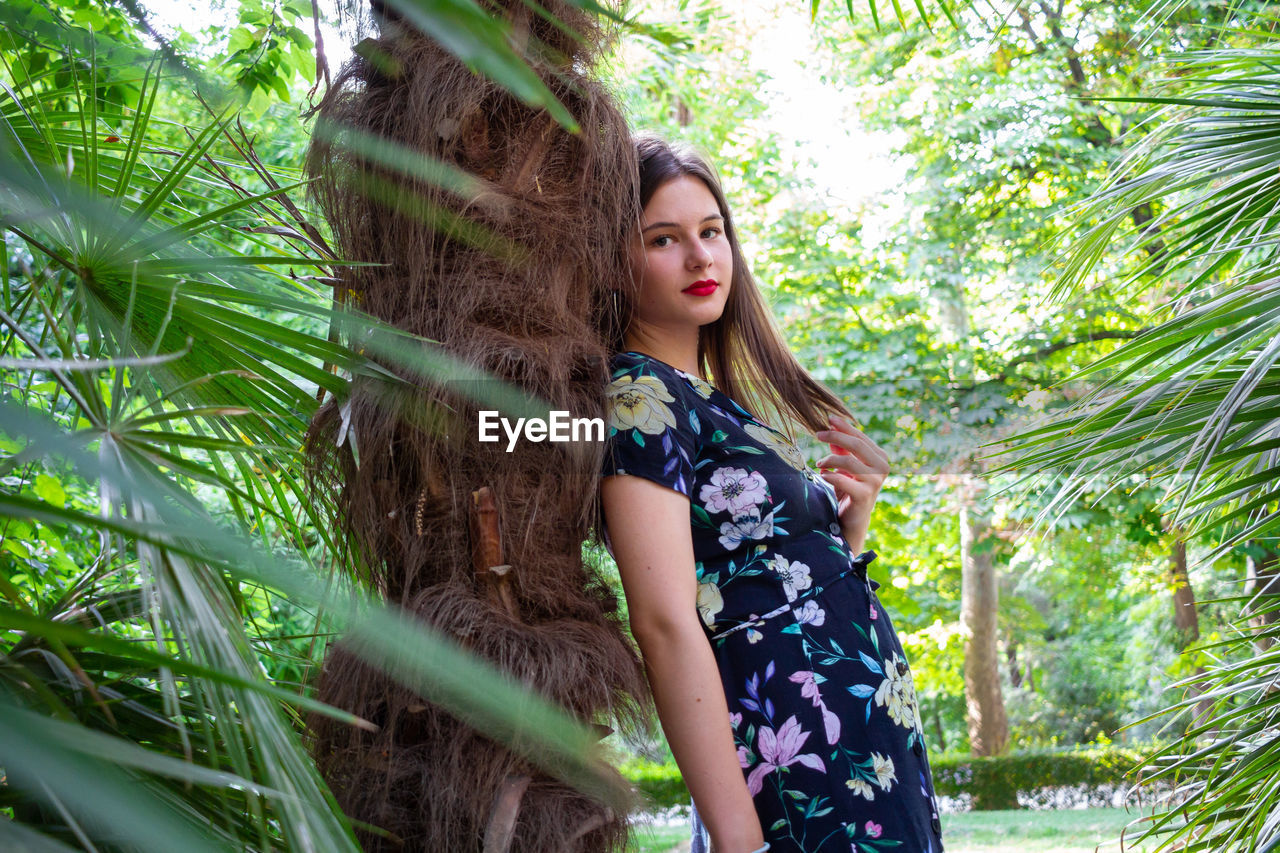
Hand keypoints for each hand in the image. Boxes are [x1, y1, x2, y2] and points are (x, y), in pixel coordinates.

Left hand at [815, 414, 888, 552]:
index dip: (844, 426)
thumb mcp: (845, 466)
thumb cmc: (849, 489)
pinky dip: (830, 475)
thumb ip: (841, 447)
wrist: (853, 518)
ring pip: (848, 461)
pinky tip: (823, 475)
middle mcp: (882, 467)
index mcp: (880, 457)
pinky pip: (843, 479)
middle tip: (818, 434)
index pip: (860, 437)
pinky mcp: (865, 495)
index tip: (829, 418)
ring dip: (830, 459)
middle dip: (835, 436)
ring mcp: (875, 481)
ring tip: (819, 463)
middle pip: (856, 444)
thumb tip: (831, 425)